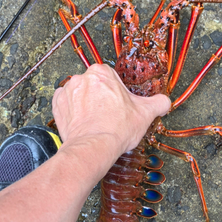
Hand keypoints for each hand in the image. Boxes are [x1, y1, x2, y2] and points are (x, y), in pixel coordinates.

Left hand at [52, 64, 170, 158]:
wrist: (93, 148)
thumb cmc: (116, 129)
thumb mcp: (145, 114)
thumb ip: (158, 103)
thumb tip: (164, 102)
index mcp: (102, 73)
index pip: (111, 77)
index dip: (117, 92)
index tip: (119, 104)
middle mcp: (83, 78)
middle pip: (95, 84)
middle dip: (101, 97)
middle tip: (109, 114)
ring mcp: (68, 91)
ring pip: (80, 93)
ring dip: (86, 103)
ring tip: (95, 120)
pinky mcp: (57, 105)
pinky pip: (65, 103)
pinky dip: (71, 110)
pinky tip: (82, 121)